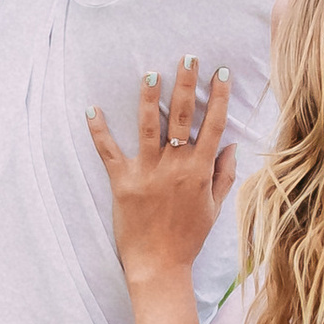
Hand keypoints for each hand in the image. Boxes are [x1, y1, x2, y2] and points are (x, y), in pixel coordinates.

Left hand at [87, 57, 234, 290]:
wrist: (159, 266)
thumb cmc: (189, 238)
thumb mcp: (215, 208)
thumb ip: (224, 175)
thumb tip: (231, 146)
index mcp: (199, 171)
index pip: (213, 126)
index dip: (218, 97)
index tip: (221, 73)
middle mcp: (175, 166)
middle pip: (181, 117)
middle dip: (186, 84)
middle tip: (188, 57)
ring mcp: (147, 172)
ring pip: (148, 126)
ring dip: (149, 97)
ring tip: (150, 72)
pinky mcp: (122, 182)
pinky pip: (108, 151)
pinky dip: (98, 130)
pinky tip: (91, 108)